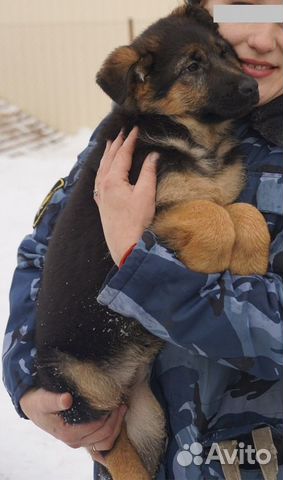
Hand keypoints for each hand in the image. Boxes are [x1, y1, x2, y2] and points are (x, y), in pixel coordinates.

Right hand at [20, 388, 126, 465]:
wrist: (33, 407)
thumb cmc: (38, 402)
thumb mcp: (43, 399)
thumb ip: (54, 400)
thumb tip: (67, 399)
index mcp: (68, 432)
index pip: (97, 427)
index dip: (110, 415)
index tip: (116, 400)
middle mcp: (75, 440)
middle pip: (105, 435)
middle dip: (117, 419)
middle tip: (122, 403)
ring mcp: (78, 441)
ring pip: (105, 441)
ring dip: (117, 426)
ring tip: (121, 409)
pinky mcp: (81, 438)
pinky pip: (101, 441)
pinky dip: (112, 431)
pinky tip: (115, 417)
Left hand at [94, 127, 158, 264]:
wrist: (125, 246)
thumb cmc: (136, 222)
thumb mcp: (146, 195)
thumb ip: (148, 172)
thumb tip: (153, 155)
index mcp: (112, 180)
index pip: (122, 154)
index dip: (130, 141)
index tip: (135, 129)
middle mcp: (102, 185)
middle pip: (109, 159)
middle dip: (116, 144)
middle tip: (122, 132)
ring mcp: (100, 195)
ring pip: (101, 168)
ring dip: (107, 154)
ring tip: (110, 144)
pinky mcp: (101, 204)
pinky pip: (98, 180)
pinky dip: (102, 169)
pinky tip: (103, 170)